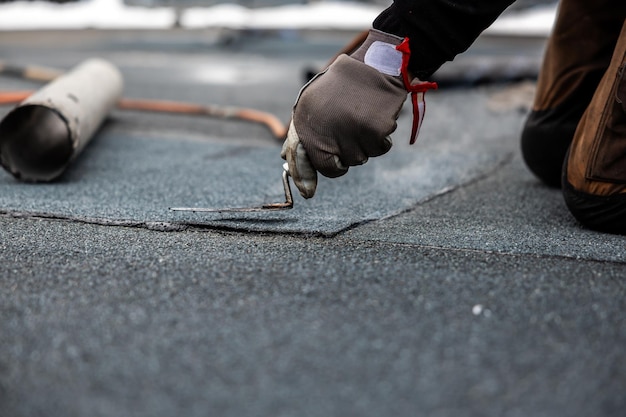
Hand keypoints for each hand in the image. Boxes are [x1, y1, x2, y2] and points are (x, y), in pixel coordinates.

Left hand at [282, 29, 435, 197]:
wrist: (375, 64)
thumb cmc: (342, 84)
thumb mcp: (311, 101)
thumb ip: (301, 131)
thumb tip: (286, 158)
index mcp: (307, 123)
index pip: (311, 163)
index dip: (315, 174)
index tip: (314, 185)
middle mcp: (327, 131)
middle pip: (339, 166)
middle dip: (346, 157)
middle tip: (350, 134)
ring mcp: (352, 133)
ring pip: (361, 158)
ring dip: (365, 145)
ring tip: (363, 118)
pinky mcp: (376, 131)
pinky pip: (381, 149)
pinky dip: (382, 138)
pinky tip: (377, 117)